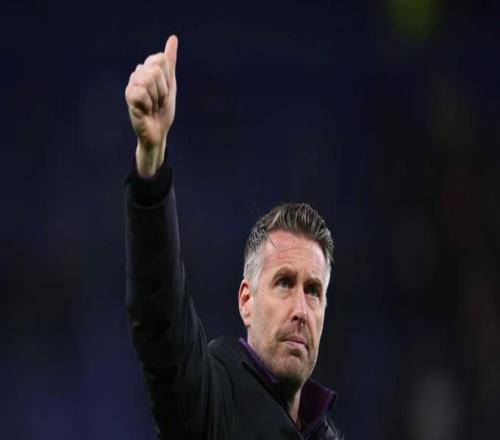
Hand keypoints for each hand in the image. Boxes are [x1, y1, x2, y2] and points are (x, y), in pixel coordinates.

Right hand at [125, 35, 177, 175]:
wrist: (158, 132)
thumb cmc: (163, 110)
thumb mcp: (170, 84)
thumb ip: (170, 62)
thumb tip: (173, 38)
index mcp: (147, 69)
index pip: (160, 59)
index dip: (167, 78)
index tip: (165, 92)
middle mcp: (137, 74)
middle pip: (156, 70)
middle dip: (163, 89)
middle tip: (159, 101)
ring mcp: (131, 85)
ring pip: (149, 80)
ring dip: (157, 98)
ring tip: (153, 106)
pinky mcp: (128, 98)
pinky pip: (141, 92)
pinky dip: (148, 104)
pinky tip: (145, 111)